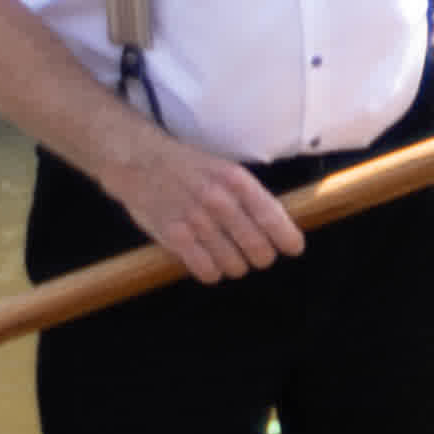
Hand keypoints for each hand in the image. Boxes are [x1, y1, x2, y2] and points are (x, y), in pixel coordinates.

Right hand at [94, 124, 303, 283]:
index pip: (273, 218)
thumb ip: (250, 196)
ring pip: (234, 265)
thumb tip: (279, 226)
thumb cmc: (187, 167)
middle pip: (258, 249)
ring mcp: (196, 220)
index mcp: (236, 181)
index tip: (293, 248)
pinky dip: (212, 272)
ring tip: (228, 256)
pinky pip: (206, 271)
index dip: (287, 239)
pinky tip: (208, 263)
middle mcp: (220, 201)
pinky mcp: (174, 236)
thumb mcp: (225, 169)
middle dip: (261, 257)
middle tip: (256, 255)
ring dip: (235, 266)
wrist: (140, 161)